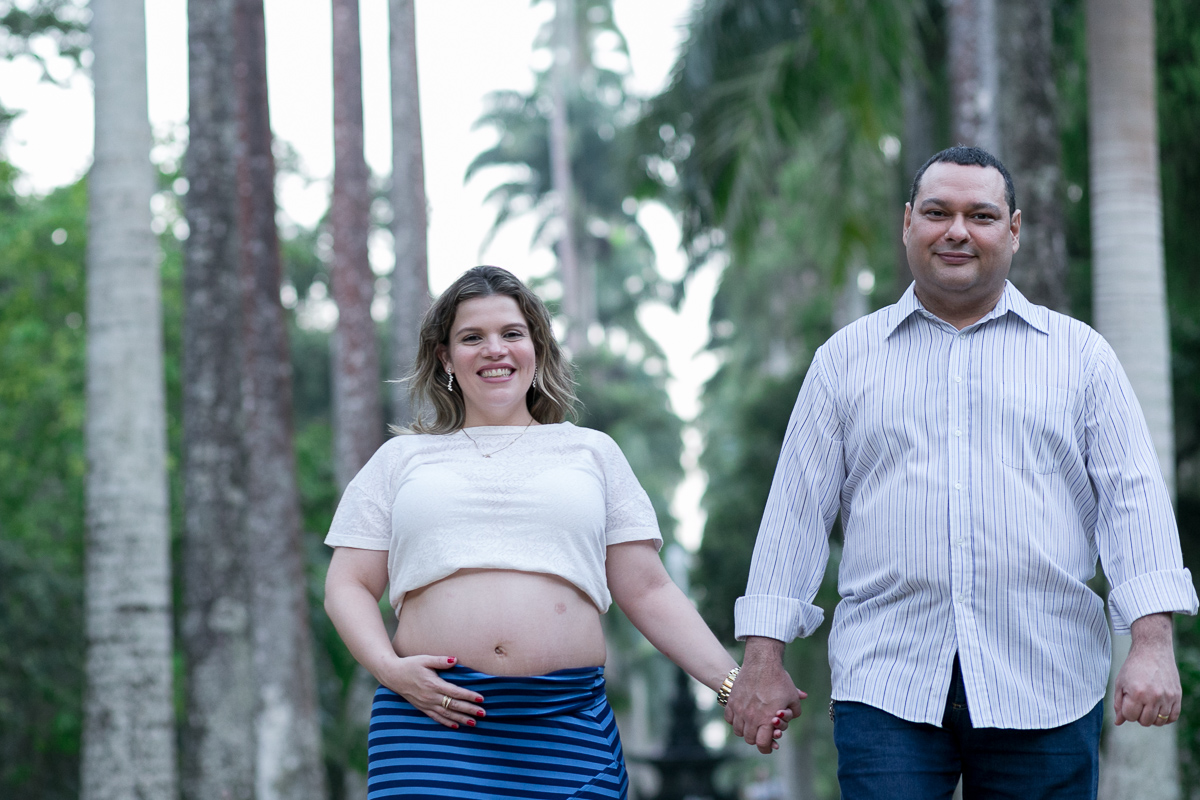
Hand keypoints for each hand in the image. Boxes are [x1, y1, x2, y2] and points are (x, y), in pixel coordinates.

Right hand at [378, 655, 485, 728]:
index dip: (469, 696)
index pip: (455, 692)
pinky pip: (436, 717)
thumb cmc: (410, 664)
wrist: (392, 675)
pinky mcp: (422, 708)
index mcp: (433, 684)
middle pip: (453, 705)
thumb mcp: (425, 659)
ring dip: (461, 719)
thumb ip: (441, 661)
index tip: (481, 699)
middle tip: (483, 713)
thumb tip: (455, 660)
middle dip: (469, 710)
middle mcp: (431, 697)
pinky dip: (446, 722)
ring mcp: (426, 704)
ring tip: (474, 723)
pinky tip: (456, 726)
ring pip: (446, 714)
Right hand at [725, 637, 805, 753]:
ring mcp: (739, 709)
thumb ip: (794, 712)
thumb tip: (791, 717)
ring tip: (752, 724)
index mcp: (767, 719)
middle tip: (762, 733)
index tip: (769, 746)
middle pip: (750, 739)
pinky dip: (735, 721)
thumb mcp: (793, 697)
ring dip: (745, 731)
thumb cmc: (779, 680)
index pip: (762, 744)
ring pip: (738, 731)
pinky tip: (742, 716)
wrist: (762, 662)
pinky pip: (729, 719)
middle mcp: (751, 717)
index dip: (766, 748)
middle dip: (757, 739)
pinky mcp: (732, 701)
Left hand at [1114, 613, 1180, 726]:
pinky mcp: (1177, 696)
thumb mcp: (1120, 683)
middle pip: (1145, 722)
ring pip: (1159, 722)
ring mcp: (1167, 697)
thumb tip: (1118, 722)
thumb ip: (1118, 704)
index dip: (1126, 711)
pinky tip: (1158, 709)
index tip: (1127, 702)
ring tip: (1147, 705)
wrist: (1152, 650)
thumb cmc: (1133, 667)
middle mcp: (1153, 696)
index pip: (1130, 717)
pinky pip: (1173, 717)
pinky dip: (1166, 718)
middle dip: (1138, 715)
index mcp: (1136, 693)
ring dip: (1151, 717)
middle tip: (1137, 703)